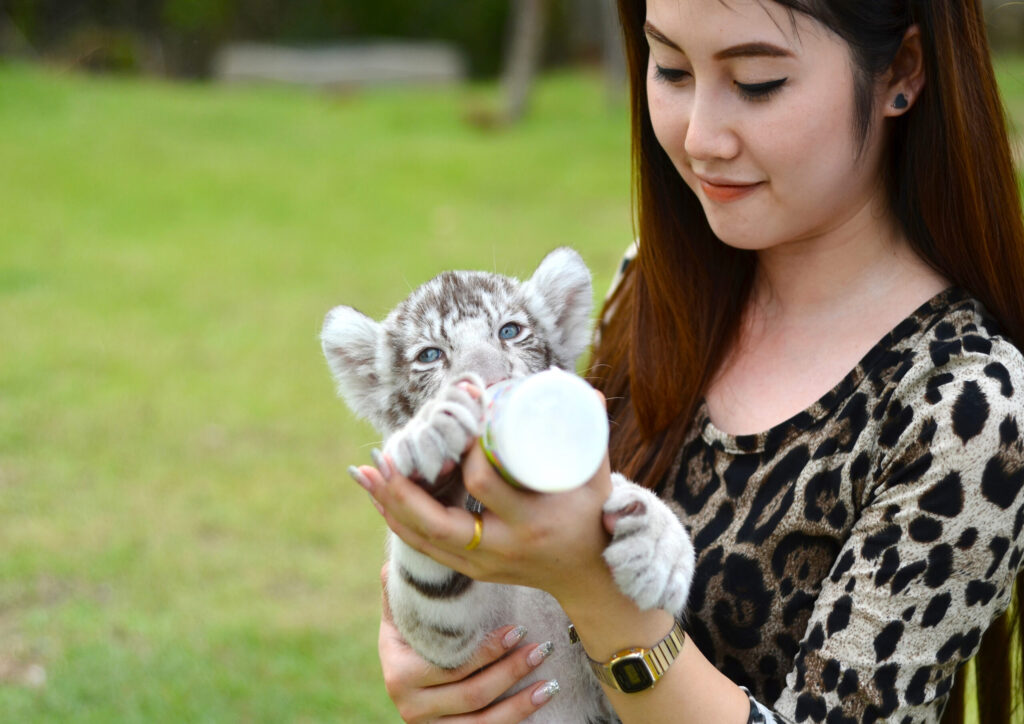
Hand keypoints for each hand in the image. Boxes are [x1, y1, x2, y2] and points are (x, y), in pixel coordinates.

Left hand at [354, 442, 613, 605]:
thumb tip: (586, 389)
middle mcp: (501, 547)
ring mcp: (483, 564)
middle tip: (379, 457)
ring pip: (423, 540)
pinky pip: (425, 551)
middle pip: (436, 523)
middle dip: (402, 491)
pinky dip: (399, 524)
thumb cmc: (592, 519)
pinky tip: (380, 501)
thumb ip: (591, 434)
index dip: (465, 454)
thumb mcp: (596, 479)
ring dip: (390, 505)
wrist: (590, 578)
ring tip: (364, 473)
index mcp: (530, 521)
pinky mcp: (472, 572)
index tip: (461, 429)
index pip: (483, 484)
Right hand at [377, 565, 560, 722]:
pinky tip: (543, 695)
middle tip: (540, 647)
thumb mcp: (402, 619)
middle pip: (470, 693)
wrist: (408, 682)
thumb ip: (402, 595)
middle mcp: (410, 706)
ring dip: (521, 698)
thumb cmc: (410, 638)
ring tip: (548, 675)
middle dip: (510, 671)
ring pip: (483, 719)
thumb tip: (395, 564)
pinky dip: (519, 714)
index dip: (486, 652)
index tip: (517, 629)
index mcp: (398, 673)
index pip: (448, 665)